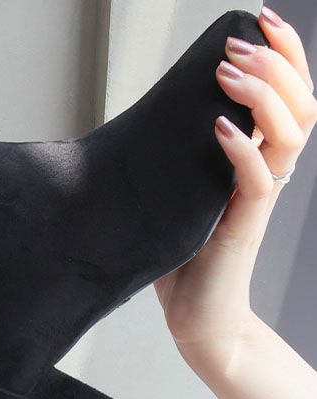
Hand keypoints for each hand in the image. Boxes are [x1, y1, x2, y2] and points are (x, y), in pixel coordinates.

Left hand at [152, 7, 316, 372]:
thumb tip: (145, 118)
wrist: (197, 319)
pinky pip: (256, 179)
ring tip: (226, 74)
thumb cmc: (184, 261)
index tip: (256, 18)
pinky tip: (219, 130)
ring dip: (261, 95)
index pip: (289, 94)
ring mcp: (260, 199)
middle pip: (303, 102)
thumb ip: (178, 158)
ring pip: (291, 132)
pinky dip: (241, 149)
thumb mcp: (179, 196)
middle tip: (234, 45)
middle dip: (276, 61)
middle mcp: (269, 172)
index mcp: (259, 159)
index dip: (283, 52)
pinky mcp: (244, 226)